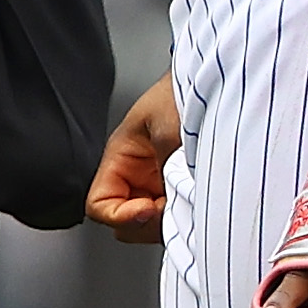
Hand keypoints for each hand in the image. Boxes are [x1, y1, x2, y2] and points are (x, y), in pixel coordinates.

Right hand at [86, 73, 180, 241]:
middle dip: (147, 223)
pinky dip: (182, 217)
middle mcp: (135, 177)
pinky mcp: (179, 191)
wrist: (208, 82)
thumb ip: (165, 166)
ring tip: (186, 200)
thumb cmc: (180, 93)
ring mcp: (158, 187)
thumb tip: (172, 197)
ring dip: (167, 222)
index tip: (147, 209)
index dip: (120, 215)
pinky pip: (173, 217)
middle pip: (124, 224)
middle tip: (171, 207)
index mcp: (120, 159)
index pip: (99, 205)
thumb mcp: (168, 128)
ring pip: (150, 225)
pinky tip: (196, 200)